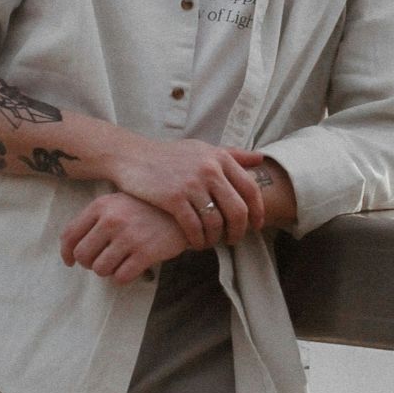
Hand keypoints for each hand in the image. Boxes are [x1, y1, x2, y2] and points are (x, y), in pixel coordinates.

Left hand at [60, 193, 189, 284]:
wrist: (183, 211)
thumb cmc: (145, 209)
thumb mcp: (117, 203)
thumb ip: (94, 220)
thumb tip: (71, 251)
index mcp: (101, 206)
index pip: (69, 236)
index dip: (67, 253)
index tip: (71, 262)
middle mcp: (112, 220)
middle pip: (83, 256)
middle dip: (89, 263)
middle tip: (102, 261)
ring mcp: (129, 236)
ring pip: (100, 269)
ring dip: (108, 271)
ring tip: (120, 261)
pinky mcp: (145, 252)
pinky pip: (121, 277)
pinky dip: (123, 277)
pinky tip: (133, 267)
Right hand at [108, 137, 266, 248]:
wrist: (133, 156)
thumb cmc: (170, 155)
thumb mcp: (202, 149)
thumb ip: (231, 154)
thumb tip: (260, 158)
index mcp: (219, 157)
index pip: (250, 189)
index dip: (258, 211)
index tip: (257, 225)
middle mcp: (209, 169)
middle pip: (237, 210)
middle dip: (239, 231)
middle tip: (233, 240)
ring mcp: (191, 184)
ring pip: (216, 222)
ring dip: (216, 238)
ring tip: (212, 242)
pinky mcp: (174, 198)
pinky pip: (194, 227)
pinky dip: (198, 240)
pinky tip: (196, 243)